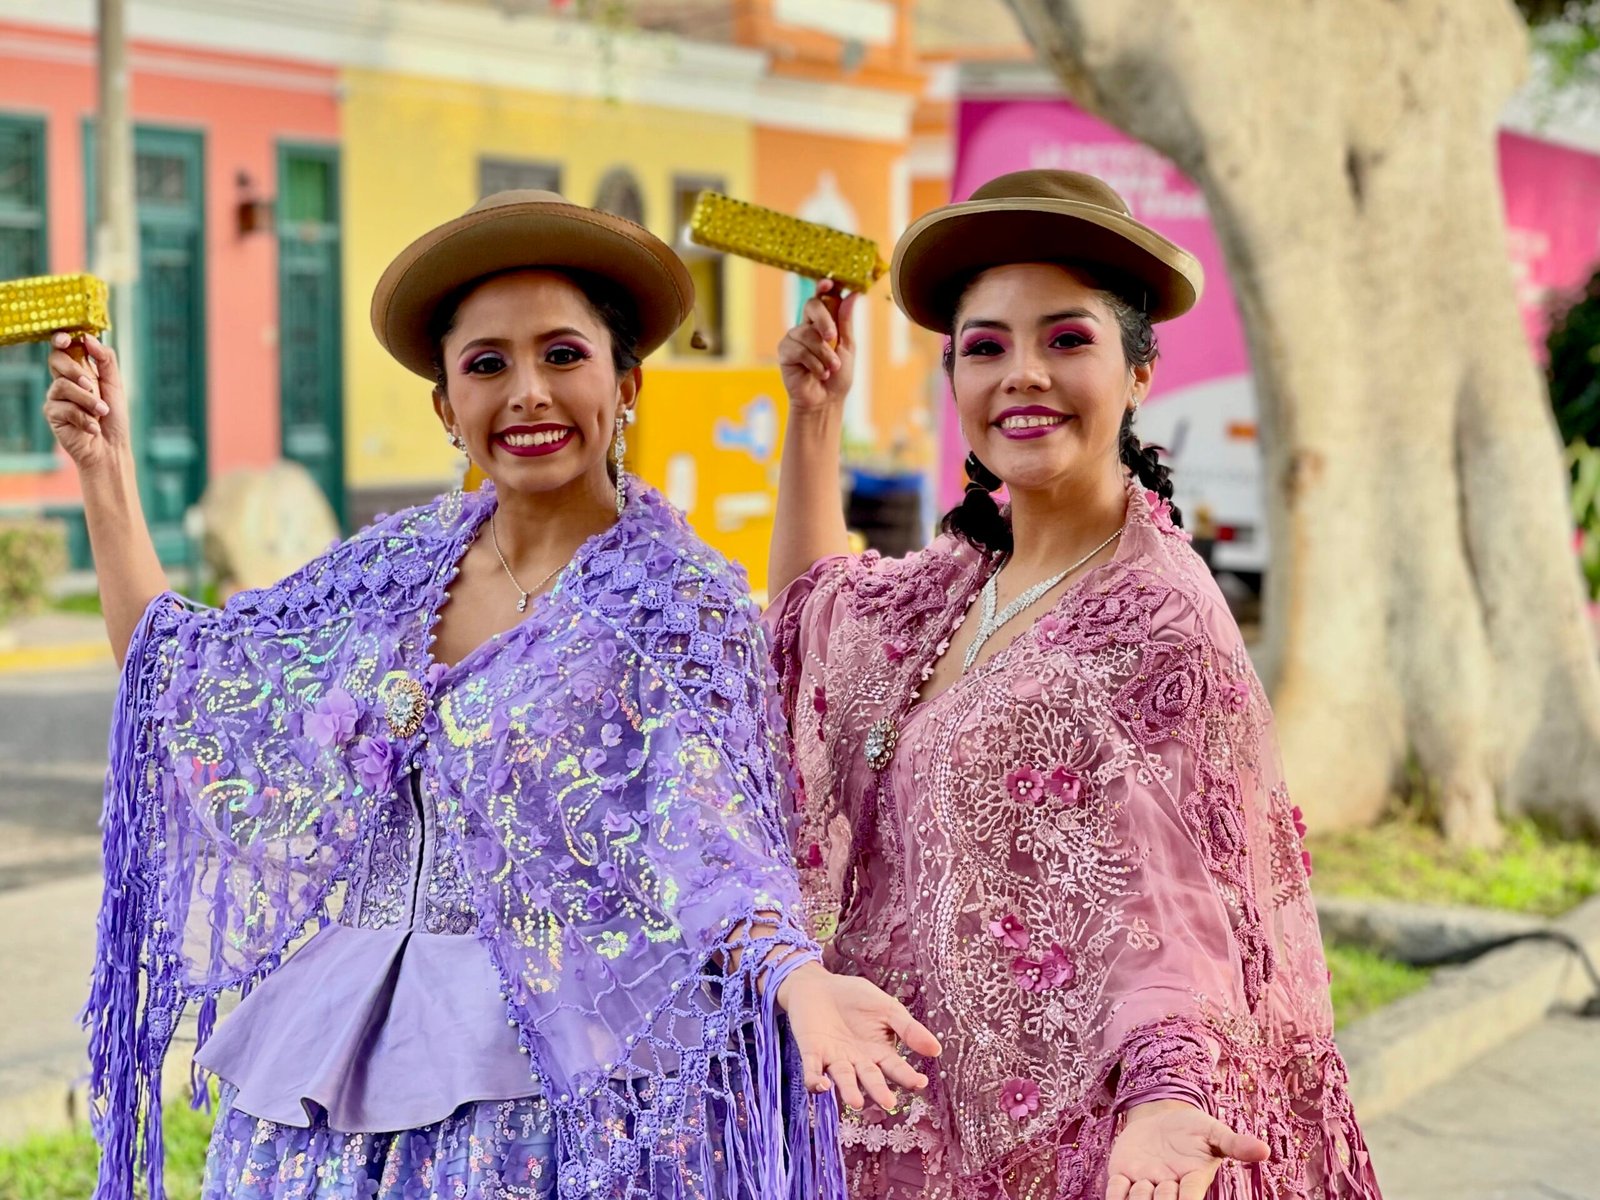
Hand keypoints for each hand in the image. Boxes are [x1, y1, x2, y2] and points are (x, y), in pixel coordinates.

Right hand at [45, 333, 129, 472]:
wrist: (110, 447)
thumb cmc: (113, 416)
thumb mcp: (115, 384)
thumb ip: (105, 359)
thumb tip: (89, 337)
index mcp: (79, 370)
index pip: (63, 348)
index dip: (61, 340)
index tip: (66, 339)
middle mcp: (64, 380)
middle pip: (55, 360)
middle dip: (74, 370)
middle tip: (92, 385)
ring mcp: (56, 397)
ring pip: (62, 385)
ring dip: (87, 400)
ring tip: (102, 412)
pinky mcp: (52, 413)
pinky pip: (63, 407)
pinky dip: (84, 418)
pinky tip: (93, 427)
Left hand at [775, 962, 940, 1110]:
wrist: (819, 984)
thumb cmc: (855, 997)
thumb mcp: (887, 1008)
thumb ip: (909, 1029)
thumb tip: (936, 1049)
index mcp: (879, 1051)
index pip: (895, 1067)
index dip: (907, 1076)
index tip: (920, 1082)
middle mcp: (858, 1061)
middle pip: (870, 1078)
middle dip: (878, 1090)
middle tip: (888, 1102)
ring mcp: (835, 1059)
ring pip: (843, 1079)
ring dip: (849, 1091)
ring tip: (856, 1102)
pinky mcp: (812, 1052)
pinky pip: (812, 1070)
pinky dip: (815, 1080)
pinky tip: (821, 1085)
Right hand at [777, 279, 857, 415]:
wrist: (825, 401)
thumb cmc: (838, 375)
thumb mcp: (848, 347)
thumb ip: (846, 322)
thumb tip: (853, 295)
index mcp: (824, 321)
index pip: (823, 297)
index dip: (824, 287)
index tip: (828, 283)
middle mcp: (807, 325)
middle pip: (812, 306)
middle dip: (825, 321)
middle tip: (833, 337)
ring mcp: (794, 337)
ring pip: (808, 333)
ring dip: (824, 354)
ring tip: (831, 369)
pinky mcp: (785, 351)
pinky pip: (799, 350)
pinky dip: (814, 364)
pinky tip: (819, 374)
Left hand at [1105, 1100, 1268, 1199]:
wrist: (1160, 1117)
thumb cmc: (1192, 1127)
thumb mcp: (1213, 1131)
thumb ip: (1235, 1143)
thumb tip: (1264, 1150)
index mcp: (1193, 1180)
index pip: (1191, 1196)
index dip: (1188, 1198)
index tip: (1182, 1190)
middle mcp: (1169, 1188)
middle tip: (1163, 1185)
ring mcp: (1145, 1184)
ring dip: (1139, 1199)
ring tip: (1144, 1185)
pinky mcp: (1122, 1175)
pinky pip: (1116, 1191)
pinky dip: (1115, 1194)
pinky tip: (1118, 1188)